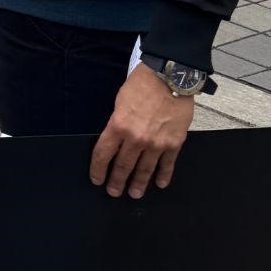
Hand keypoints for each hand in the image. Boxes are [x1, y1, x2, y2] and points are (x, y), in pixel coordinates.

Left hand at [89, 64, 195, 199]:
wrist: (170, 76)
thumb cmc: (143, 84)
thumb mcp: (120, 101)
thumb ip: (117, 123)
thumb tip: (116, 140)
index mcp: (118, 126)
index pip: (103, 154)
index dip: (98, 170)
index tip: (96, 179)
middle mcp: (136, 139)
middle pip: (123, 167)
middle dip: (116, 182)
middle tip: (113, 192)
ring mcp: (156, 143)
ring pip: (144, 171)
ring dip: (138, 184)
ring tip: (134, 193)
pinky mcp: (174, 143)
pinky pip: (167, 165)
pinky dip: (163, 176)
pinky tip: (159, 184)